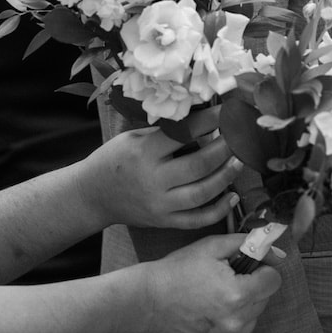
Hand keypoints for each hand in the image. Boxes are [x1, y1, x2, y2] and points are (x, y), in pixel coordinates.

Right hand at [83, 122, 243, 232]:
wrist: (92, 195)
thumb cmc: (115, 160)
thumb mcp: (134, 138)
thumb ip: (166, 133)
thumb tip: (204, 121)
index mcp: (144, 153)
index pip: (184, 134)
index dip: (210, 120)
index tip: (227, 110)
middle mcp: (153, 180)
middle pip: (198, 166)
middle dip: (224, 149)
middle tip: (239, 137)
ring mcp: (159, 204)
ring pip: (201, 194)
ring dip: (226, 177)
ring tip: (240, 161)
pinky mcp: (164, 222)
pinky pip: (196, 220)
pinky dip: (218, 210)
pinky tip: (233, 197)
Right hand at [145, 233, 282, 332]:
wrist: (148, 300)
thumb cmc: (178, 271)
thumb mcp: (212, 246)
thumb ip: (246, 244)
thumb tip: (272, 248)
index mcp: (237, 294)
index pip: (274, 281)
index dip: (263, 270)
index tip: (248, 268)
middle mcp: (235, 321)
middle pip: (264, 300)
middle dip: (251, 288)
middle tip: (226, 281)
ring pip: (252, 319)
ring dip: (243, 308)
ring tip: (217, 299)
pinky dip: (231, 327)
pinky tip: (212, 315)